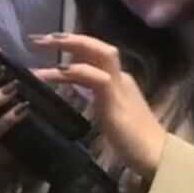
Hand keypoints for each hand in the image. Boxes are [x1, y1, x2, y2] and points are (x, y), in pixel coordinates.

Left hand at [31, 33, 166, 179]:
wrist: (156, 154)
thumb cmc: (134, 142)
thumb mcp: (110, 114)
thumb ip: (98, 99)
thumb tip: (79, 91)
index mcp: (119, 80)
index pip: (95, 55)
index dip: (73, 47)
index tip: (48, 45)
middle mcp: (120, 77)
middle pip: (96, 46)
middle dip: (68, 38)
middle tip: (37, 38)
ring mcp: (119, 85)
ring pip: (98, 53)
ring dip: (69, 45)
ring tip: (40, 44)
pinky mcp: (115, 98)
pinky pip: (94, 76)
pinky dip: (73, 71)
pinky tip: (53, 72)